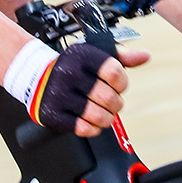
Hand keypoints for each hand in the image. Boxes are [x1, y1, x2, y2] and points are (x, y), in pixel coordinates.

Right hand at [32, 43, 150, 136]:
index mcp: (81, 56)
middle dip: (116, 104)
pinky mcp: (52, 114)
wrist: (36, 75)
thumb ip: (122, 56)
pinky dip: (93, 128)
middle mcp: (68, 74)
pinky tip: (91, 121)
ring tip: (104, 114)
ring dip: (107, 119)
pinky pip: (83, 129)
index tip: (117, 85)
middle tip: (112, 103)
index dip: (122, 83)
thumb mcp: (96, 54)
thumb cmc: (73, 66)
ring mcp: (58, 95)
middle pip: (108, 98)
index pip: (115, 73)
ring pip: (98, 116)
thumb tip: (145, 56)